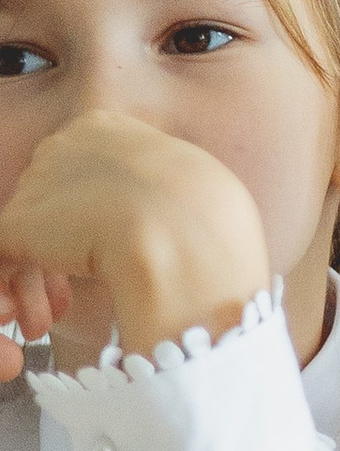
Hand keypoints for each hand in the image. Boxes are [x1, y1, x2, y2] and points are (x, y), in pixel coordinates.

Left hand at [0, 114, 271, 370]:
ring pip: (31, 235)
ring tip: (57, 319)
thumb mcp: (193, 189)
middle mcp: (65, 143)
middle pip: (50, 199)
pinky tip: (41, 322)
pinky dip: (16, 294)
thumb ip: (158, 195)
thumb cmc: (209, 219)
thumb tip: (154, 224)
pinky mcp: (17, 223)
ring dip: (41, 281)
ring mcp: (37, 181)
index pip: (83, 171)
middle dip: (61, 248)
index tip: (112, 253)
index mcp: (106, 128)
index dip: (92, 218)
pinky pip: (5, 262)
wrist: (184, 235)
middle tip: (72, 297)